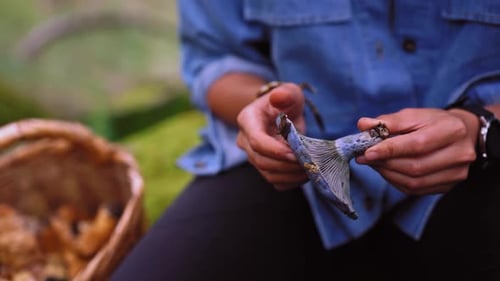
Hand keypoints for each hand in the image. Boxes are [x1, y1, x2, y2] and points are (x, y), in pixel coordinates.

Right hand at [236, 83, 307, 189]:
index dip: (276, 150)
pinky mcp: (264, 168)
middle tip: (310, 162)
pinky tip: (307, 173)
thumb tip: (278, 97)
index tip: (296, 153)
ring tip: (312, 168)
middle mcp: (245, 141)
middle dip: (287, 165)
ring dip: (291, 175)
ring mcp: (253, 157)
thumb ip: (285, 94)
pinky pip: (277, 182)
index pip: (257, 142)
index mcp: (247, 121)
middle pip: (262, 161)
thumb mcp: (290, 93)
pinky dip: (292, 181)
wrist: (281, 113)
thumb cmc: (286, 102)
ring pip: (269, 174)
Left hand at [356, 108, 479, 194]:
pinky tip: (386, 171)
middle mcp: (459, 154)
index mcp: (452, 130)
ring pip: (414, 181)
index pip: (417, 144)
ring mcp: (456, 173)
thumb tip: (363, 125)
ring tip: (373, 163)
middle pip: (415, 166)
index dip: (389, 150)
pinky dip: (395, 181)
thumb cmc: (434, 123)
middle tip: (364, 157)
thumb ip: (388, 121)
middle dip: (385, 162)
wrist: (462, 134)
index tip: (366, 152)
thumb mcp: (414, 115)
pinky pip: (415, 189)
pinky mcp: (448, 186)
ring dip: (387, 173)